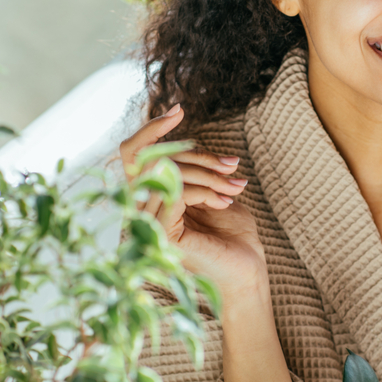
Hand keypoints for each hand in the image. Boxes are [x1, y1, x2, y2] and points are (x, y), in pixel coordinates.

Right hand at [119, 104, 267, 297]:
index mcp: (150, 198)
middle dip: (200, 156)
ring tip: (236, 188)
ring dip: (208, 176)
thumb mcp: (212, 189)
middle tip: (233, 166)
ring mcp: (148, 223)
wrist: (247, 272)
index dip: (151, 128)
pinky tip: (224, 203)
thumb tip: (179, 132)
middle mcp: (141, 210)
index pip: (134, 153)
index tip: (178, 109)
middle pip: (156, 158)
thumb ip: (192, 166)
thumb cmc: (233, 234)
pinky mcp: (161, 234)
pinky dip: (205, 191)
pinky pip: (176, 193)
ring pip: (168, 173)